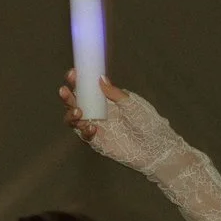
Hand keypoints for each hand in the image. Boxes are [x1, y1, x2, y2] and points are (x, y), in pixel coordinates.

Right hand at [58, 73, 182, 173]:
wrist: (155, 147)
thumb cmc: (147, 122)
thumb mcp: (132, 104)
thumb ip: (115, 94)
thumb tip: (101, 78)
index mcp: (104, 99)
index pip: (86, 88)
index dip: (77, 81)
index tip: (73, 73)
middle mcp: (97, 111)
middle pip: (75, 102)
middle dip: (67, 96)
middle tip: (64, 91)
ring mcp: (96, 126)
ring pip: (74, 120)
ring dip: (71, 114)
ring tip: (78, 112)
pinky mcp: (97, 141)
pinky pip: (85, 135)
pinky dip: (85, 131)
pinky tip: (92, 127)